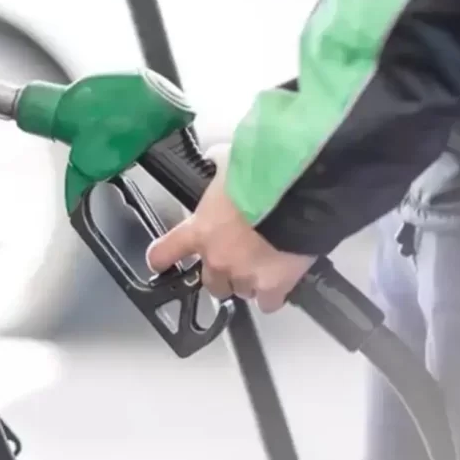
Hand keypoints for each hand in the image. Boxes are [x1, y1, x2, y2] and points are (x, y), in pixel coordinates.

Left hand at [145, 144, 315, 312]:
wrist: (299, 193)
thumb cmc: (264, 174)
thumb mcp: (231, 161)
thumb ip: (218, 166)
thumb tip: (216, 157)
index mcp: (200, 229)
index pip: (165, 252)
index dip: (161, 258)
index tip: (160, 261)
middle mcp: (217, 258)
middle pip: (210, 282)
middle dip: (221, 273)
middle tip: (236, 257)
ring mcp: (244, 275)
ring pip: (240, 291)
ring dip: (248, 280)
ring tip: (265, 263)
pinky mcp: (274, 286)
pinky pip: (268, 302)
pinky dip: (272, 294)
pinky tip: (281, 281)